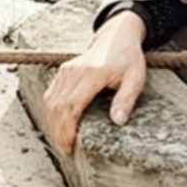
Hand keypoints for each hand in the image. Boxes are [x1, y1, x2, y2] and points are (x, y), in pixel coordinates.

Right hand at [42, 11, 148, 154]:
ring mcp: (66, 71)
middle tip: (66, 151)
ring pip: (51, 101)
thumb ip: (126, 100)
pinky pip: (51, 95)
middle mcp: (74, 71)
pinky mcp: (63, 72)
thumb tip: (118, 122)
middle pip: (58, 106)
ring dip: (54, 123)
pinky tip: (59, 125)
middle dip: (59, 131)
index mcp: (92, 74)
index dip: (68, 128)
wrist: (117, 36)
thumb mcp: (135, 78)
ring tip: (63, 142)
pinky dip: (52, 112)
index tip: (70, 145)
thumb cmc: (127, 58)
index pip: (72, 104)